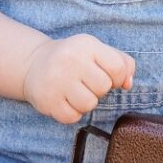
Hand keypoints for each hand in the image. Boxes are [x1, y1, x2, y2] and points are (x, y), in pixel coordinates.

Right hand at [21, 32, 135, 122]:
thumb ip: (122, 63)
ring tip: (75, 91)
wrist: (35, 62)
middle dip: (98, 90)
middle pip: (104, 88)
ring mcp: (57, 80)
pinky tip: (64, 99)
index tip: (107, 77)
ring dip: (85, 103)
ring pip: (89, 105)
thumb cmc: (74, 58)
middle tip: (86, 83)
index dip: (117, 78)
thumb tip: (128, 84)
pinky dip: (72, 113)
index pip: (118, 68)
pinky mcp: (48, 99)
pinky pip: (73, 117)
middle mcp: (71, 59)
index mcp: (87, 45)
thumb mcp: (97, 50)